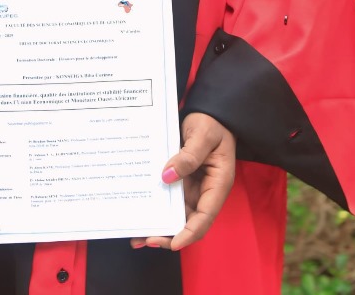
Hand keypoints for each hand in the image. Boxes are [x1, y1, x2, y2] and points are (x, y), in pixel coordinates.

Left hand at [130, 112, 235, 251]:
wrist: (210, 111)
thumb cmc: (212, 123)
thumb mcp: (203, 135)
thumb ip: (189, 156)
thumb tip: (167, 176)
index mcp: (218, 184)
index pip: (205, 216)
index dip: (189, 232)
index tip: (172, 243)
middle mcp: (205, 191)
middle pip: (188, 221)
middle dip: (168, 235)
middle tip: (144, 239)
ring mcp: (193, 187)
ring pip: (177, 214)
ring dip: (160, 225)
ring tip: (137, 235)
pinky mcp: (182, 180)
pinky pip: (170, 199)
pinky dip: (158, 208)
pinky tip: (141, 212)